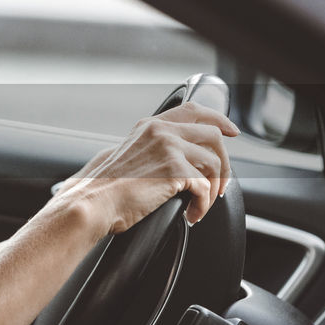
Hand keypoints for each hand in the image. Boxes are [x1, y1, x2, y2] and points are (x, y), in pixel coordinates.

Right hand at [57, 102, 238, 233]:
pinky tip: (191, 214)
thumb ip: (152, 150)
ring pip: (214, 163)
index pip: (193, 110)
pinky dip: (202, 206)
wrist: (93, 202)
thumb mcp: (129, 157)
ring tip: (200, 205)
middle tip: (220, 184)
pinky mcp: (176, 170)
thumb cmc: (103, 189)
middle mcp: (161, 131)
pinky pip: (205, 188)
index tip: (231, 131)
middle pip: (213, 134)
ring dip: (213, 189)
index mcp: (149, 126)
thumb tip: (177, 164)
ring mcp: (169, 147)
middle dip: (224, 162)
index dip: (218, 119)